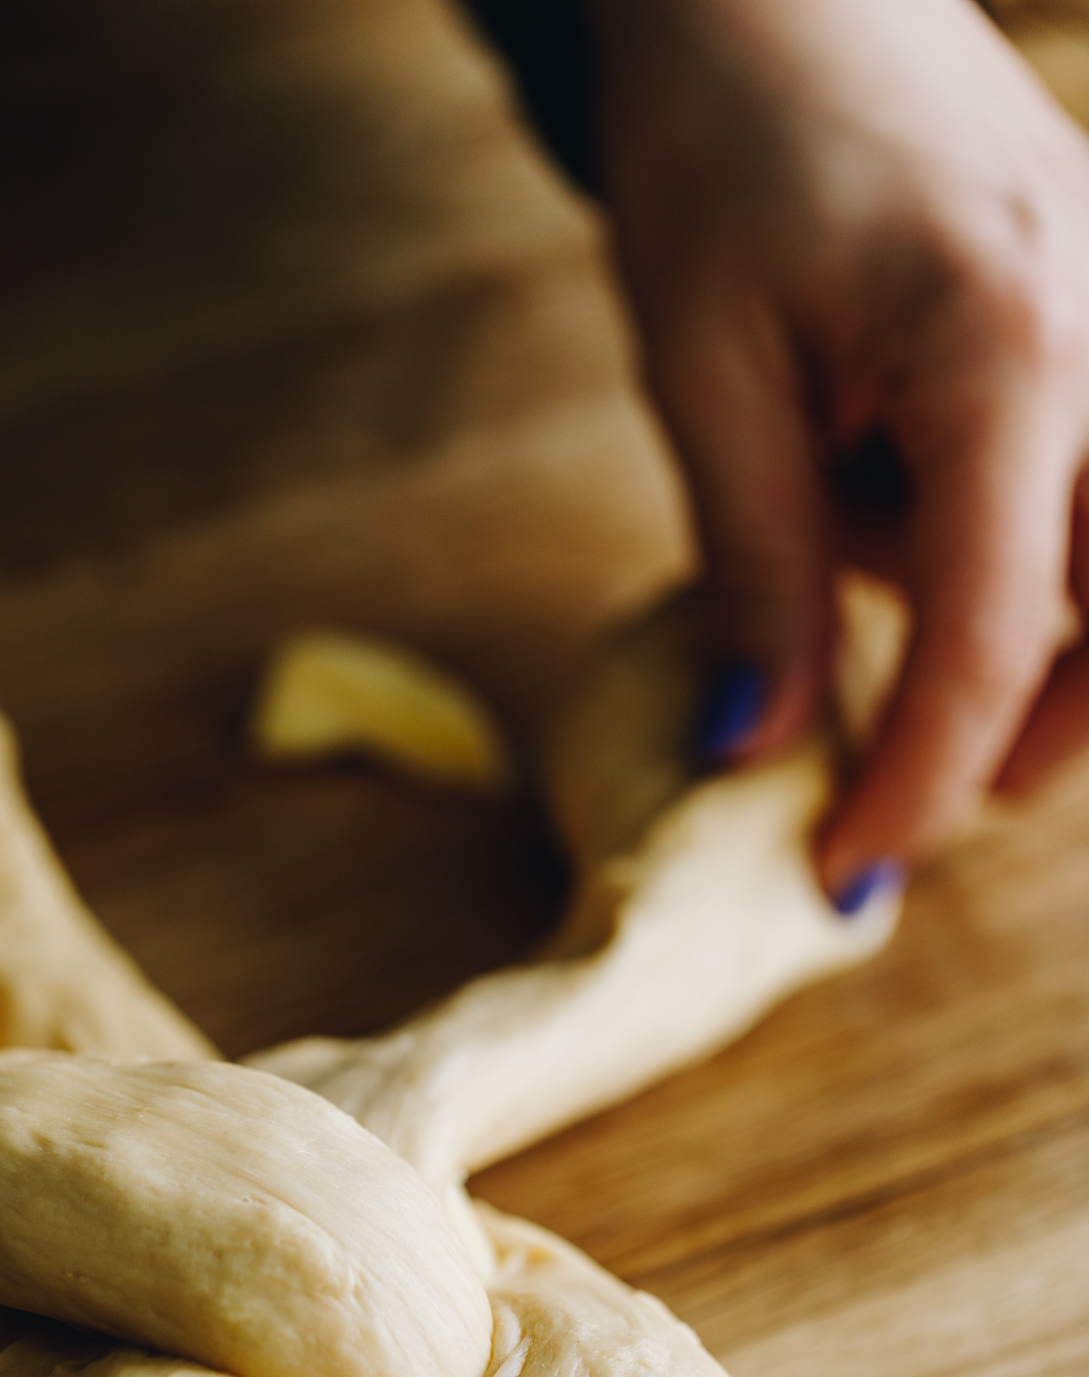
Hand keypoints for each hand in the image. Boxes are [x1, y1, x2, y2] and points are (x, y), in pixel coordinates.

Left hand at [592, 0, 1088, 905]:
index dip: (920, 781)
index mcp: (1006, 345)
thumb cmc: (725, 143)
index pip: (992, 631)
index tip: (845, 874)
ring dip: (1029, 634)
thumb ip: (757, 569)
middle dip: (1028, 725)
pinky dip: (1029, 548)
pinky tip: (897, 490)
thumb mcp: (706, 371)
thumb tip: (761, 747)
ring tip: (854, 548)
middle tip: (901, 782)